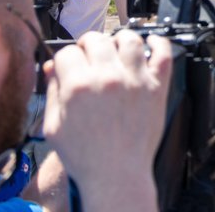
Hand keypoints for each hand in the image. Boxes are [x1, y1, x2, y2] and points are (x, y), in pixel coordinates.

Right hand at [44, 30, 171, 210]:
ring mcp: (135, 80)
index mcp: (78, 87)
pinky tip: (150, 44)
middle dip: (88, 45)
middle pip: (96, 39)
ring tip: (116, 50)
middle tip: (89, 56)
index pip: (67, 52)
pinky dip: (158, 42)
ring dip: (119, 40)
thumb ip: (51, 93)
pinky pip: (163, 52)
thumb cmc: (85, 156)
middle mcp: (107, 78)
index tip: (69, 66)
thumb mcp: (54, 128)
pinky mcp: (156, 86)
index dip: (65, 59)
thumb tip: (51, 68)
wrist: (117, 175)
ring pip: (129, 39)